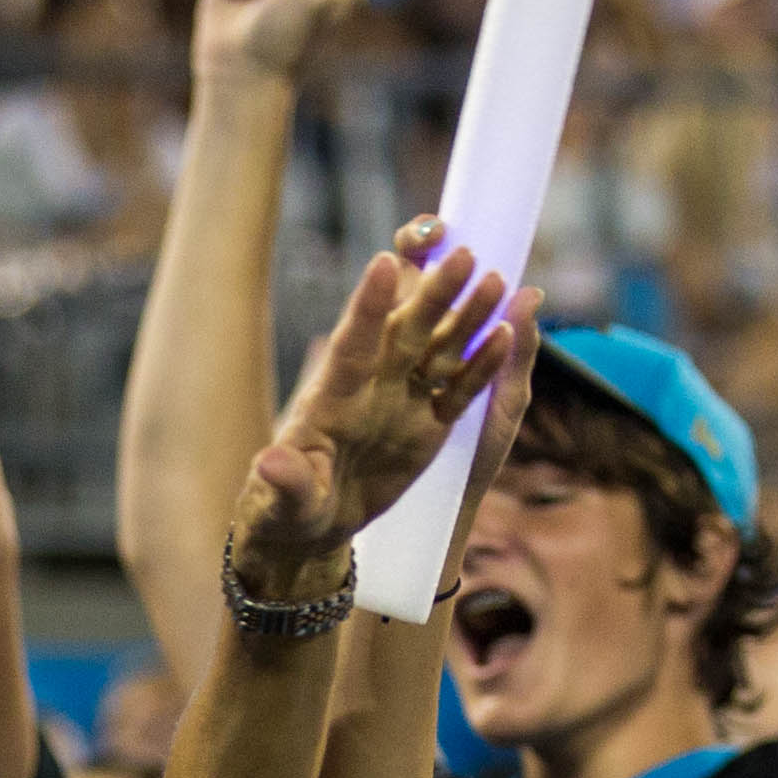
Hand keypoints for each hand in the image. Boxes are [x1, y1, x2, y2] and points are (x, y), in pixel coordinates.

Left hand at [235, 226, 527, 575]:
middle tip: (463, 254)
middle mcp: (370, 386)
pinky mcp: (427, 423)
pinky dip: (482, 366)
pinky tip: (507, 335)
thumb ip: (286, 481)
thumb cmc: (286, 507)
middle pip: (406, 331)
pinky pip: (459, 389)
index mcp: (331, 396)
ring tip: (496, 280)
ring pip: (439, 350)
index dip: (370, 305)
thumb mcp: (284, 502)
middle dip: (433, 294)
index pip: (352, 344)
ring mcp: (402, 400)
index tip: (385, 263)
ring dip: (466, 318)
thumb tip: (270, 466)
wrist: (312, 524)